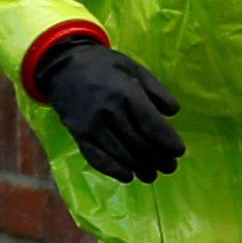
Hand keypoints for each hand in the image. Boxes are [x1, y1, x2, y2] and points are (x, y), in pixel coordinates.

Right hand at [35, 38, 184, 183]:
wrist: (62, 67)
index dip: (168, 142)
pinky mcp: (78, 136)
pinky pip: (97, 159)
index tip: (179, 151)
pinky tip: (128, 176)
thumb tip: (173, 112)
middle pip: (139, 144)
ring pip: (121, 155)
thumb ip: (156, 90)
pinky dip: (114, 171)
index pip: (151, 125)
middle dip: (159, 159)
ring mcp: (91, 126)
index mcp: (125, 93)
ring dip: (141, 168)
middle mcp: (108, 112)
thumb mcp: (134, 68)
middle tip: (170, 166)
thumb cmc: (104, 66)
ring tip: (153, 174)